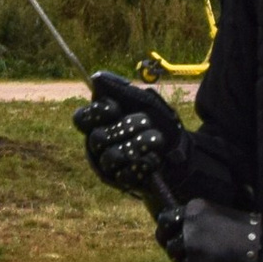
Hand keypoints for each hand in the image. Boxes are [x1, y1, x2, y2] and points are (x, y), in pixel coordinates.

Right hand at [75, 71, 188, 200]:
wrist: (181, 146)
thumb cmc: (159, 121)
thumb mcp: (143, 100)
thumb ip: (120, 89)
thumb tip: (96, 78)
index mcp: (99, 123)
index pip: (80, 119)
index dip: (96, 113)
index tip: (116, 108)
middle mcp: (99, 145)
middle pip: (97, 138)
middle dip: (125, 128)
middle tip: (146, 122)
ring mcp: (108, 165)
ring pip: (111, 156)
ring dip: (137, 145)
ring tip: (156, 139)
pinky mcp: (122, 182)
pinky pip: (124, 175)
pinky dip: (143, 164)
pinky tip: (154, 157)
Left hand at [156, 197, 261, 261]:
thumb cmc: (251, 234)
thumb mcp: (221, 217)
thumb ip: (200, 225)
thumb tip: (179, 239)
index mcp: (195, 210)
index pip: (166, 220)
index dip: (165, 234)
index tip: (168, 243)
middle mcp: (191, 228)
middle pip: (172, 249)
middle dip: (181, 259)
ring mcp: (195, 251)